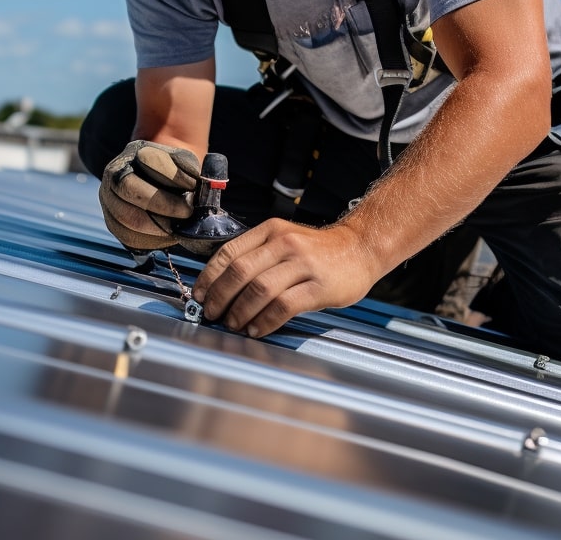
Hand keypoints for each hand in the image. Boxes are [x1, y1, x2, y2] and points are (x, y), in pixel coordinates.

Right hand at [99, 140, 199, 250]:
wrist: (164, 186)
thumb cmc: (178, 174)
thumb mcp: (186, 164)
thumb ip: (190, 171)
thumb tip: (199, 186)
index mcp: (136, 151)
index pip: (147, 159)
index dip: (172, 175)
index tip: (193, 186)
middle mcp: (115, 172)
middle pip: (130, 188)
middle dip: (163, 204)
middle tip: (187, 211)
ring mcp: (109, 198)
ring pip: (126, 216)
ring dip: (157, 226)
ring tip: (178, 227)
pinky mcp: (112, 222)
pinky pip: (127, 236)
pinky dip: (150, 240)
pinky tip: (167, 235)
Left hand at [192, 219, 378, 336]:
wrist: (360, 248)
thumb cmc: (318, 250)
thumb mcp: (285, 239)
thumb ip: (258, 255)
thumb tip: (222, 284)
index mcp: (270, 230)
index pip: (229, 252)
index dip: (209, 276)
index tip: (199, 295)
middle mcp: (284, 243)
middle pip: (239, 272)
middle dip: (220, 297)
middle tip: (212, 314)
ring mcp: (302, 264)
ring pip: (258, 289)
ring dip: (240, 312)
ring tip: (233, 325)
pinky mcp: (318, 286)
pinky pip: (283, 306)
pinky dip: (265, 321)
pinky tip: (257, 330)